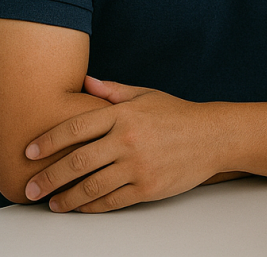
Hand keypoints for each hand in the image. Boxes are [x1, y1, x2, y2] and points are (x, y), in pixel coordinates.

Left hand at [24, 77, 220, 212]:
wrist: (214, 136)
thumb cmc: (179, 115)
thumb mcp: (147, 95)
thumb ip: (113, 91)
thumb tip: (85, 81)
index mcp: (125, 115)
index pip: (76, 128)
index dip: (48, 141)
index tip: (30, 152)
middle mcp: (128, 140)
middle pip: (77, 162)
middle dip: (49, 178)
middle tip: (32, 189)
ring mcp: (138, 165)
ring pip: (91, 186)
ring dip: (66, 198)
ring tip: (53, 203)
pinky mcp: (148, 187)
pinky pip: (111, 201)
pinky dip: (92, 207)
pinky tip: (82, 207)